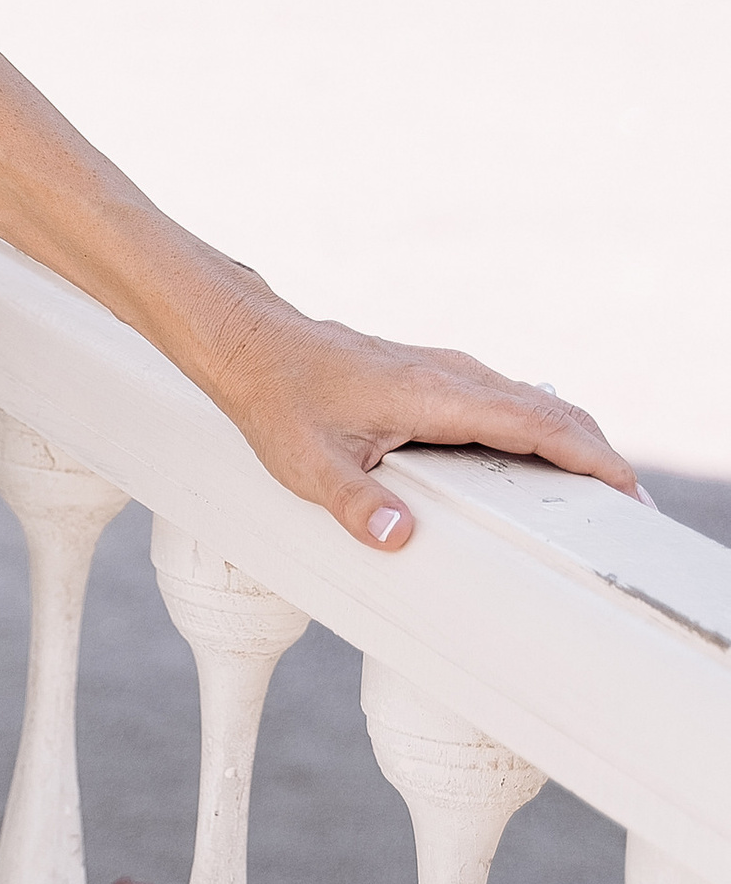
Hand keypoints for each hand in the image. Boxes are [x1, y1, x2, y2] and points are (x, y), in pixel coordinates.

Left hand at [199, 286, 639, 549]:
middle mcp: (452, 376)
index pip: (535, 426)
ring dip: (571, 441)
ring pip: (531, 403)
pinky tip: (541, 461)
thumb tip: (398, 537)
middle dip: (597, 455)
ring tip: (598, 492)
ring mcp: (447, 371)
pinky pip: (506, 401)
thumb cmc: (278, 399)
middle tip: (629, 507)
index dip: (588, 458)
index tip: (626, 490)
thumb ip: (355, 504)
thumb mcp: (307, 463)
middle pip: (550, 412)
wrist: (255, 345)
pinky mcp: (437, 376)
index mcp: (435, 395)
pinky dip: (540, 429)